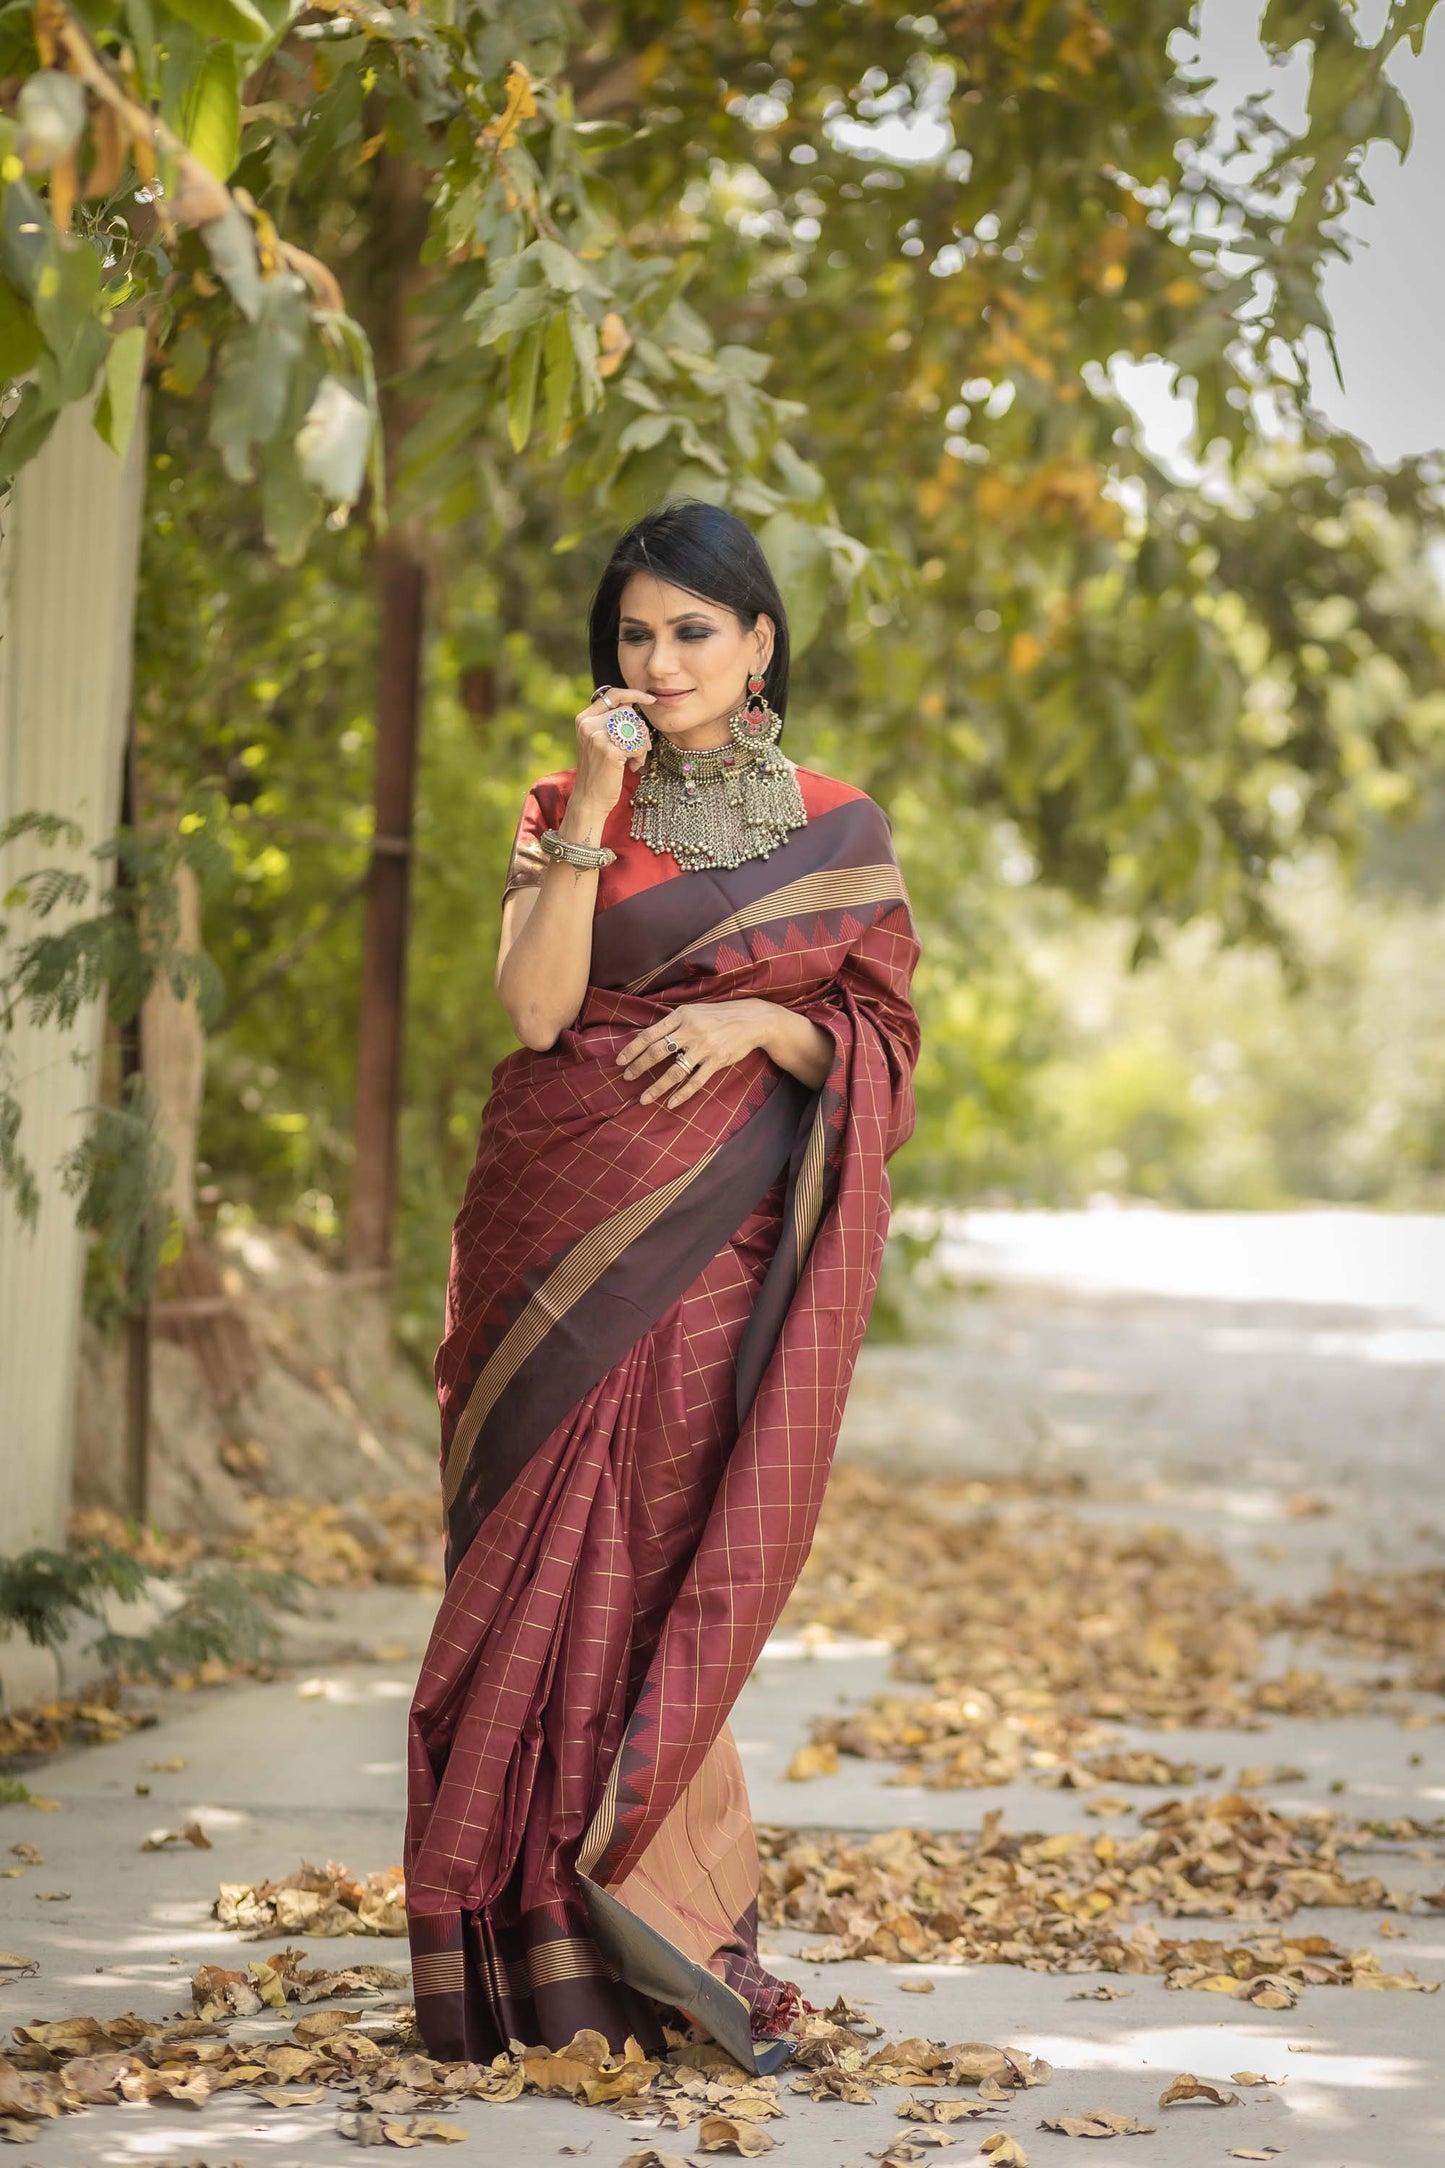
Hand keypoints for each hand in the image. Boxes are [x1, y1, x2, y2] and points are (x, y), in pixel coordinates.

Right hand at [570, 687, 655, 820]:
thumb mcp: (598, 742)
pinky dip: (641, 757)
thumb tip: (633, 704)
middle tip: (639, 749)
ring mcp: (598, 736)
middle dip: (640, 731)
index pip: (612, 694)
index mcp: (584, 719)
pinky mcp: (610, 750)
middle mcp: (588, 724)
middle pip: (629, 712)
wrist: (589, 799)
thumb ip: (609, 722)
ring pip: (636, 727)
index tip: (651, 700)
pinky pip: (638, 745)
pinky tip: (632, 767)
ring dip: (642, 745)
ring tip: (634, 760)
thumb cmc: (599, 771)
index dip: (634, 694)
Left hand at [617, 999, 779, 1108]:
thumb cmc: (718, 1016)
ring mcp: (705, 1046)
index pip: (650, 1034)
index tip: (619, 1061)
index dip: (632, 1049)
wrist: (752, 1019)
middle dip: (638, 1067)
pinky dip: (682, 1094)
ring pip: (675, 1071)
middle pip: (657, 1052)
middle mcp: (691, 1030)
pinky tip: (671, 1103)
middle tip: (626, 1078)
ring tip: (644, 1099)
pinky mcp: (718, 1060)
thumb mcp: (694, 1011)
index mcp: (681, 1015)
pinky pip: (696, 1081)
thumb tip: (647, 1038)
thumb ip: (673, 1023)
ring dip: (657, 1087)